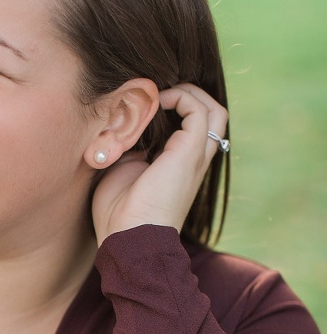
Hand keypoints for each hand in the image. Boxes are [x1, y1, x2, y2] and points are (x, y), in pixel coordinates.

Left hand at [91, 83, 227, 245]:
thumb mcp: (121, 173)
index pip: (194, 130)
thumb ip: (128, 149)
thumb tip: (122, 128)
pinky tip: (158, 102)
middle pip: (214, 117)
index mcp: (180, 167)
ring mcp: (195, 157)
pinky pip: (199, 111)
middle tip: (160, 94)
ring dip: (190, 94)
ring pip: (215, 112)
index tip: (147, 105)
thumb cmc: (118, 216)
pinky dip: (181, 98)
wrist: (129, 239)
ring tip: (161, 94)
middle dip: (191, 96)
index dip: (177, 109)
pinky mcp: (189, 153)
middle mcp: (194, 161)